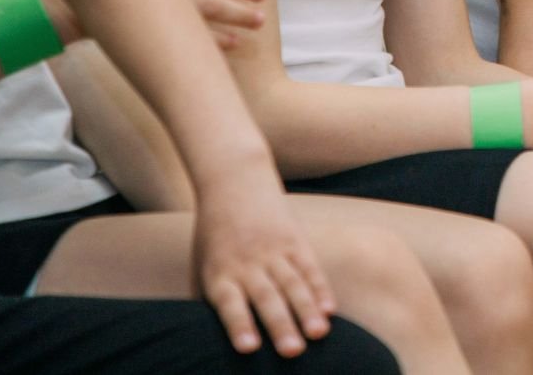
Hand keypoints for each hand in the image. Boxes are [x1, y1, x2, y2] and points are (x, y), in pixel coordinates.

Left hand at [192, 162, 335, 356]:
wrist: (234, 181)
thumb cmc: (214, 235)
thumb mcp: (203, 265)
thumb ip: (210, 299)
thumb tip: (208, 339)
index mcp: (220, 273)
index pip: (230, 303)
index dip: (240, 325)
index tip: (249, 348)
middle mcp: (247, 264)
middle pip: (267, 298)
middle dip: (281, 326)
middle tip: (292, 352)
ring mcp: (274, 251)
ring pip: (293, 285)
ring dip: (307, 311)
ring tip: (318, 334)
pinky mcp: (294, 240)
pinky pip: (310, 268)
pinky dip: (320, 289)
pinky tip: (330, 309)